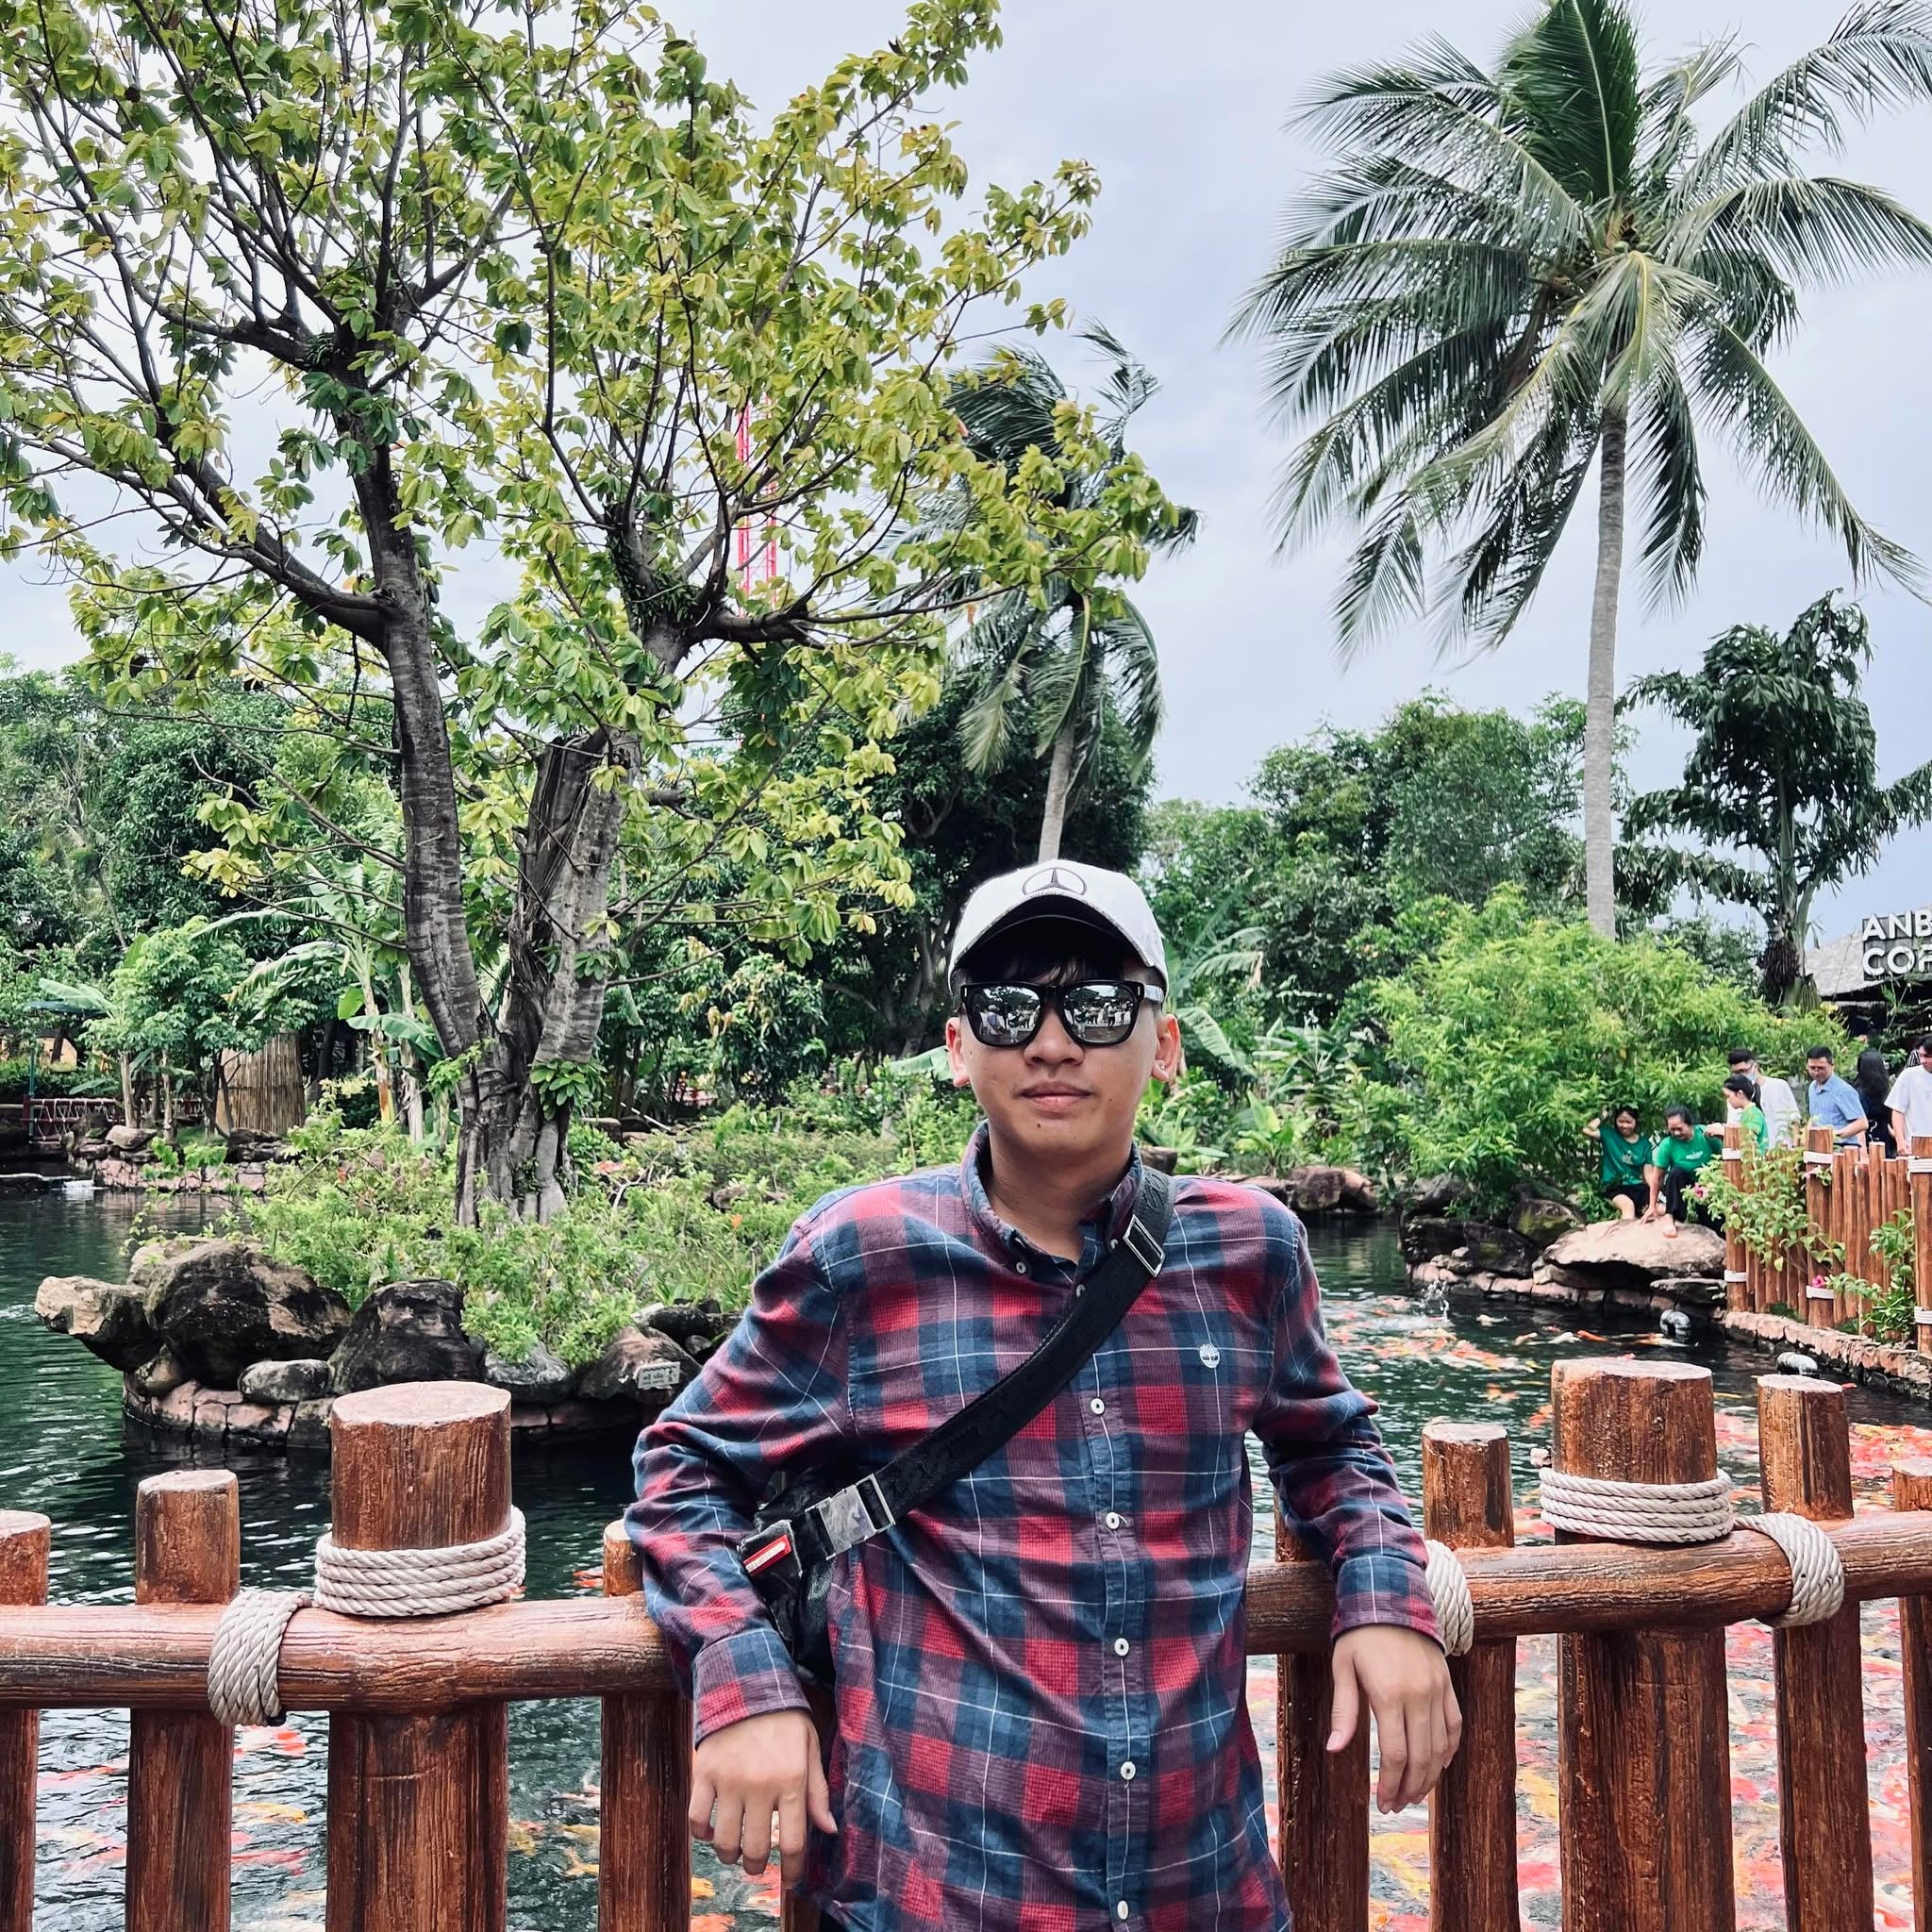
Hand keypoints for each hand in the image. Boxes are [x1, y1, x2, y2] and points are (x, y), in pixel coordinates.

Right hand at [689, 1708, 836, 1888]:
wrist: (746, 1682)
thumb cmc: (784, 1719)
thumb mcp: (809, 1749)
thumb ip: (818, 1791)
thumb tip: (829, 1830)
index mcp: (791, 1780)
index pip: (793, 1842)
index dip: (792, 1869)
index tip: (789, 1879)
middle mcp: (760, 1785)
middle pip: (756, 1849)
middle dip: (756, 1866)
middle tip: (756, 1865)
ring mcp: (729, 1780)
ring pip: (724, 1841)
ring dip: (729, 1855)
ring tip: (734, 1851)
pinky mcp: (703, 1773)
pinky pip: (697, 1819)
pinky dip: (702, 1833)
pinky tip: (711, 1829)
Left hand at [1327, 1625, 1460, 1813]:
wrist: (1391, 1597)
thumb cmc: (1360, 1635)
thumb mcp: (1342, 1667)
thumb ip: (1343, 1710)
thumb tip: (1335, 1750)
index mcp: (1390, 1693)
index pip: (1395, 1753)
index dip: (1390, 1783)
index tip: (1383, 1803)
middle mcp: (1419, 1695)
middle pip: (1422, 1757)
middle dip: (1410, 1787)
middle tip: (1398, 1805)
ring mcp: (1438, 1690)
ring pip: (1441, 1746)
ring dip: (1430, 1776)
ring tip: (1415, 1793)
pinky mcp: (1447, 1684)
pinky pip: (1455, 1725)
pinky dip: (1449, 1750)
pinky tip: (1439, 1765)